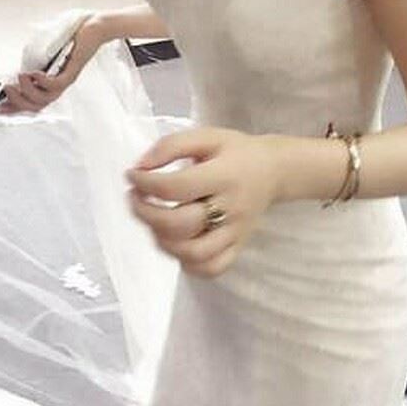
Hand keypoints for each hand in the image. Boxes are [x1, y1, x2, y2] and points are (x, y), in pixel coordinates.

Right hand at [0, 14, 105, 113]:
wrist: (91, 25)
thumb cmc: (68, 35)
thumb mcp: (42, 49)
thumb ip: (31, 59)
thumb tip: (18, 68)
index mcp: (49, 81)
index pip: (31, 101)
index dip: (14, 108)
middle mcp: (57, 84)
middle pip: (37, 105)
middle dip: (18, 101)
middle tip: (6, 89)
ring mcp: (66, 78)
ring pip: (46, 98)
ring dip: (28, 91)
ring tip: (20, 77)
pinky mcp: (73, 70)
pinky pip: (57, 84)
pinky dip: (43, 82)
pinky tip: (34, 74)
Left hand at [126, 126, 281, 277]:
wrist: (274, 170)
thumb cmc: (235, 152)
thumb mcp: (207, 137)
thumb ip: (171, 146)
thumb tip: (140, 167)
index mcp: (224, 175)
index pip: (175, 187)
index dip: (145, 183)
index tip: (132, 175)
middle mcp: (231, 208)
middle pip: (180, 225)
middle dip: (146, 214)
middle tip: (135, 198)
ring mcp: (236, 233)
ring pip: (193, 253)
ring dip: (162, 240)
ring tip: (154, 221)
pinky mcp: (238, 248)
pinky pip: (210, 268)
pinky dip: (187, 262)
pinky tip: (177, 241)